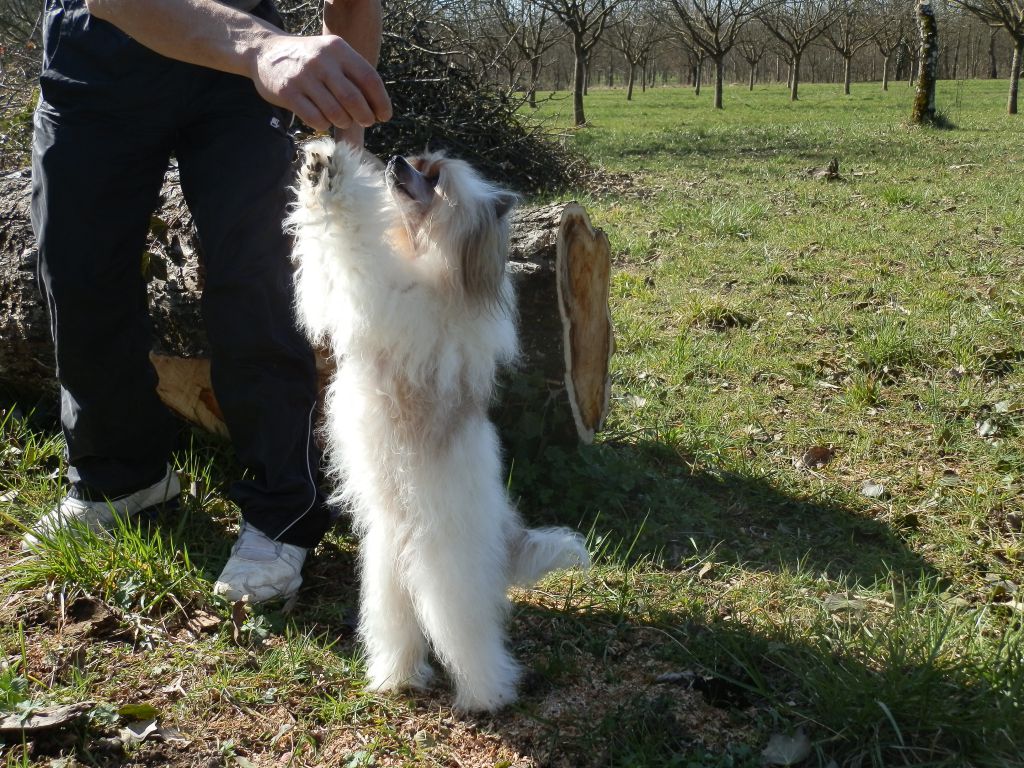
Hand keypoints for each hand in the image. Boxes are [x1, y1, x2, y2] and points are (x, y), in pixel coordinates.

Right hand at [250, 33, 390, 131]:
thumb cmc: (308, 60)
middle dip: (364, 116)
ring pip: (335, 112)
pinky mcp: (288, 93)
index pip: (369, 78)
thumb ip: (353, 75)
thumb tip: (377, 107)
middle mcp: (321, 61)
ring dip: (345, 122)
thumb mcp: (331, 55)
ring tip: (344, 121)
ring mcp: (303, 77)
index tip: (384, 116)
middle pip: (353, 98)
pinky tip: (324, 121)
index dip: (381, 101)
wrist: (265, 52)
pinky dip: (324, 125)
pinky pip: (315, 119)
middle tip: (366, 122)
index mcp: (338, 49)